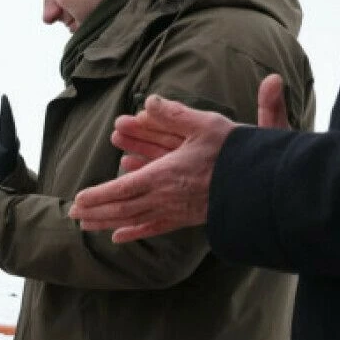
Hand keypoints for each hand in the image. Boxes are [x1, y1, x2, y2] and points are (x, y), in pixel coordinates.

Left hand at [71, 76, 287, 242]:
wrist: (266, 185)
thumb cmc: (237, 152)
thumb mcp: (207, 124)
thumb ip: (176, 114)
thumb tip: (151, 101)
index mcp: (166, 175)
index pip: (122, 188)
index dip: (98, 195)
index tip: (78, 200)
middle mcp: (166, 197)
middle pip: (123, 208)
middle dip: (96, 211)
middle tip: (73, 214)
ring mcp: (176, 211)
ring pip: (134, 219)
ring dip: (108, 222)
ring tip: (86, 225)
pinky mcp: (187, 219)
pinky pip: (155, 228)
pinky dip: (135, 233)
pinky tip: (119, 238)